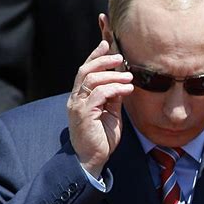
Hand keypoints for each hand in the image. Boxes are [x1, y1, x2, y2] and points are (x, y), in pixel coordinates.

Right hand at [67, 40, 133, 176]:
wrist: (92, 160)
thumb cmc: (101, 139)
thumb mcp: (111, 114)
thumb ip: (113, 98)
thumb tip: (123, 82)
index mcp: (80, 97)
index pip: (85, 70)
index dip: (95, 55)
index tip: (107, 44)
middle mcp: (75, 99)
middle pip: (85, 70)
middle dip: (102, 60)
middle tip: (119, 57)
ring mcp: (78, 106)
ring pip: (91, 80)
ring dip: (112, 75)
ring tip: (128, 77)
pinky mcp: (84, 115)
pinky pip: (98, 95)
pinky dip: (114, 89)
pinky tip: (127, 89)